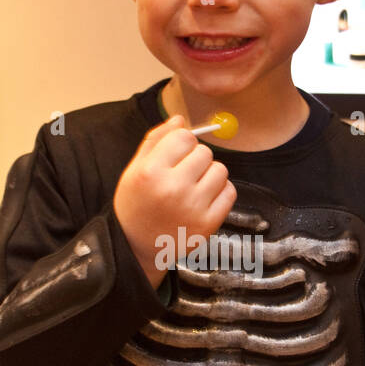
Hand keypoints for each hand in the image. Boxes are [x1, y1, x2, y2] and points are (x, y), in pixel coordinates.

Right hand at [113, 115, 236, 286]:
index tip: (176, 154)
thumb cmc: (136, 203)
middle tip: (182, 174)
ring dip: (209, 174)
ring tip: (192, 187)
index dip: (182, 142)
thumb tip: (180, 118)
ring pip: (220, 170)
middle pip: (204, 152)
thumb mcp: (135, 169)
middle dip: (195, 159)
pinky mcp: (208, 223)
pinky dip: (220, 192)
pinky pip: (229, 192)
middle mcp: (173, 189)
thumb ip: (156, 140)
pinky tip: (203, 199)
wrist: (136, 246)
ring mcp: (193, 208)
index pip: (184, 137)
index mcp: (151, 172)